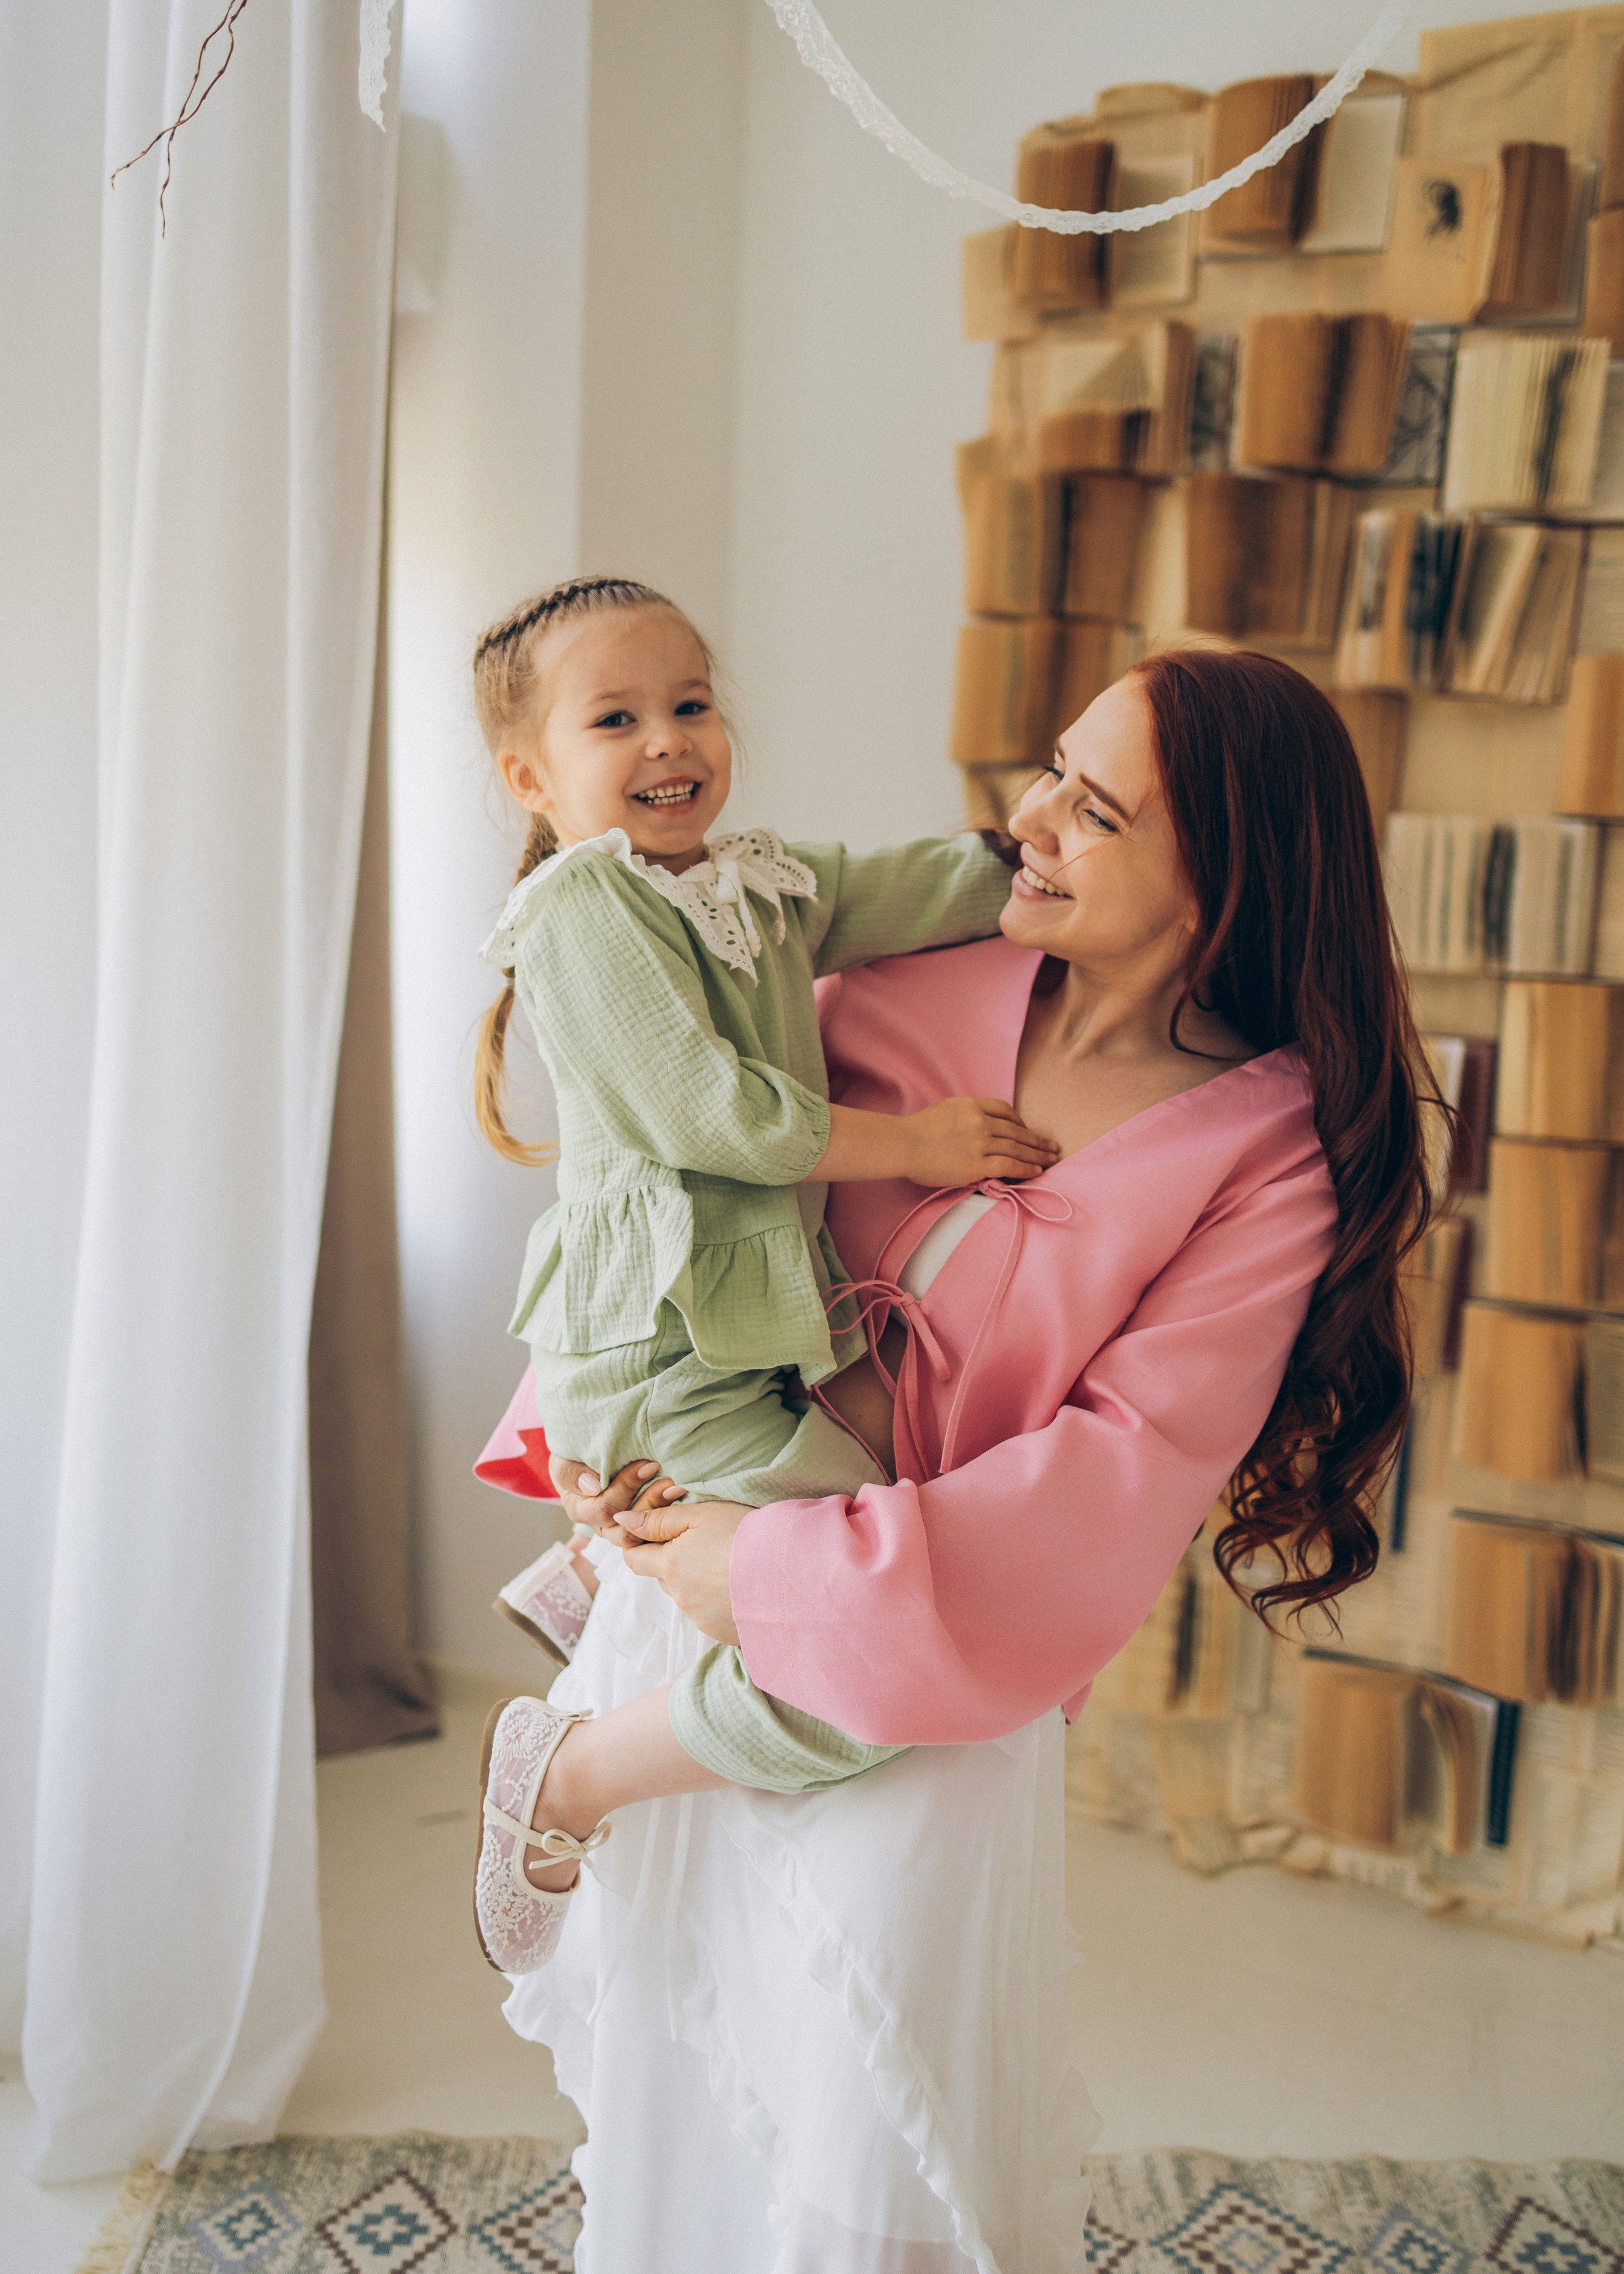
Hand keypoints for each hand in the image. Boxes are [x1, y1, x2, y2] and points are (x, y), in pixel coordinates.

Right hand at [548, 1453, 683, 1546]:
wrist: (594, 1447)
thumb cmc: (578, 1451)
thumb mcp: (566, 1456)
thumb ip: (571, 1471)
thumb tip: (593, 1487)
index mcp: (578, 1508)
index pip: (603, 1509)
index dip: (626, 1488)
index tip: (648, 1465)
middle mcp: (597, 1523)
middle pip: (624, 1525)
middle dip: (648, 1501)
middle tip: (668, 1479)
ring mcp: (617, 1527)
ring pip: (639, 1533)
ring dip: (659, 1510)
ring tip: (676, 1489)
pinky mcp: (636, 1526)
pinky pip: (650, 1532)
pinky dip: (665, 1515)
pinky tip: (679, 1497)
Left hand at [620, 1499, 748, 1645]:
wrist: (792, 1571)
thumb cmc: (747, 1534)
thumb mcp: (701, 1515)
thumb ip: (658, 1519)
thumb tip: (621, 1522)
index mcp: (669, 1566)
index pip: (633, 1559)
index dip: (641, 1544)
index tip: (662, 1533)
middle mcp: (680, 1597)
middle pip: (663, 1577)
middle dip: (675, 1561)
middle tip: (708, 1543)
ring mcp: (701, 1619)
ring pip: (687, 1596)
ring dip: (698, 1581)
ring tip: (729, 1565)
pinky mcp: (723, 1633)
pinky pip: (709, 1614)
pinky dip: (718, 1600)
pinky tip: (740, 1586)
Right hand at [900, 1096, 1057, 1187]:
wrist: (903, 1144)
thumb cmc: (916, 1131)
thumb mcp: (945, 1111)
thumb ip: (966, 1116)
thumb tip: (983, 1129)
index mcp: (971, 1104)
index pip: (1004, 1109)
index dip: (1020, 1121)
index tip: (1028, 1129)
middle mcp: (980, 1121)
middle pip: (1017, 1130)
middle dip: (1037, 1140)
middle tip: (1053, 1147)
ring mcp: (980, 1142)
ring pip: (1017, 1147)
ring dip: (1037, 1155)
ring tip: (1051, 1160)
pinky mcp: (977, 1164)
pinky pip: (1009, 1165)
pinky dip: (1026, 1168)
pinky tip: (1036, 1171)